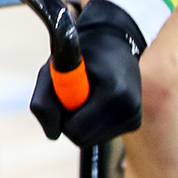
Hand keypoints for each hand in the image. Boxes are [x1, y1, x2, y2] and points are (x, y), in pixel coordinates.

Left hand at [30, 0, 144, 147]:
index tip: (62, 91)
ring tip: (87, 92)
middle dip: (69, 119)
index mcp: (115, 94)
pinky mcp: (134, 123)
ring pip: (90, 139)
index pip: (75, 131)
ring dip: (80, 120)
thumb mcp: (53, 68)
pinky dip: (91, 121)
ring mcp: (134, 119)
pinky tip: (97, 99)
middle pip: (82, 139)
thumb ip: (43, 102)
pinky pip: (100, 134)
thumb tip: (52, 135)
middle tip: (72, 91)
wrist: (113, 39)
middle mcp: (130, 110)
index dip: (60, 114)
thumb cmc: (81, 52)